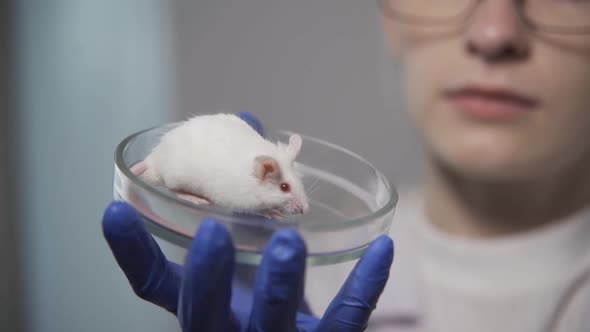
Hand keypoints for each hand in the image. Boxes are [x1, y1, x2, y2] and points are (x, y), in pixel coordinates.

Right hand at [102, 112, 393, 330]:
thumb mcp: (241, 249)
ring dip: (278, 281)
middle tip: (213, 232)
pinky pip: (346, 319)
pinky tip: (382, 248)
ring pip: (272, 319)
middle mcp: (227, 326)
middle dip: (206, 275)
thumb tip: (247, 123)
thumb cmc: (261, 288)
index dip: (131, 252)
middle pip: (202, 313)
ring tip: (288, 241)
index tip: (114, 210)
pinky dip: (364, 284)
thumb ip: (238, 193)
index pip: (155, 284)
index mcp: (200, 303)